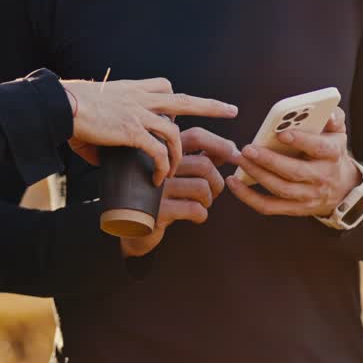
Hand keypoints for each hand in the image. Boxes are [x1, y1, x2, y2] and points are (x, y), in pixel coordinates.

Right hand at [62, 78, 237, 185]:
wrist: (62, 105)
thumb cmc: (72, 110)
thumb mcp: (93, 114)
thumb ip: (103, 131)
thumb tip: (98, 152)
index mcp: (132, 89)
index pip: (163, 87)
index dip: (173, 98)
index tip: (181, 109)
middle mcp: (140, 98)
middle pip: (184, 100)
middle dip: (210, 106)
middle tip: (231, 110)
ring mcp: (139, 113)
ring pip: (173, 133)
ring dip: (178, 154)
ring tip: (174, 173)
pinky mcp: (133, 131)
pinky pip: (156, 150)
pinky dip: (161, 166)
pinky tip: (159, 178)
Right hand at [121, 127, 240, 257]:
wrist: (128, 226)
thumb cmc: (159, 196)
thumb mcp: (176, 172)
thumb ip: (198, 158)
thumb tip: (230, 149)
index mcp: (163, 151)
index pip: (196, 136)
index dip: (220, 144)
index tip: (234, 155)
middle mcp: (157, 165)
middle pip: (204, 165)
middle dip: (217, 182)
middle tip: (214, 192)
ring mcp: (156, 188)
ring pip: (202, 187)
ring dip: (210, 199)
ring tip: (202, 204)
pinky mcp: (157, 211)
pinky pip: (193, 208)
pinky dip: (202, 215)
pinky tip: (196, 217)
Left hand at [227, 107, 361, 217]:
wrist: (342, 189)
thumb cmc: (331, 153)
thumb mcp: (338, 133)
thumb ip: (332, 118)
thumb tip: (325, 111)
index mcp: (332, 155)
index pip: (319, 148)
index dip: (301, 141)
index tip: (281, 133)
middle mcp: (321, 178)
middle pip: (295, 172)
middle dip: (269, 160)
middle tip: (248, 148)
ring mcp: (308, 196)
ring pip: (280, 189)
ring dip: (257, 175)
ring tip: (240, 159)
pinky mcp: (294, 208)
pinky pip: (269, 206)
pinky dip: (248, 197)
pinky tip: (233, 182)